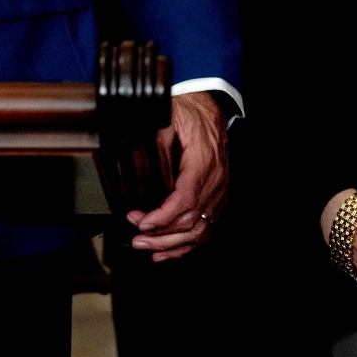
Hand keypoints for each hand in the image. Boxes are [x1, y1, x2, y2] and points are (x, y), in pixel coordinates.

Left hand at [127, 93, 227, 261]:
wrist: (210, 105)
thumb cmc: (189, 110)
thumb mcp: (166, 119)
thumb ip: (155, 146)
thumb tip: (140, 170)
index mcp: (203, 160)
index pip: (186, 199)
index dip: (163, 216)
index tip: (142, 222)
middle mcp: (216, 180)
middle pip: (192, 220)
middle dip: (161, 235)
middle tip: (136, 238)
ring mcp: (220, 190)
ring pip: (200, 229)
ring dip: (172, 245)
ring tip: (147, 248)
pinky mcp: (218, 196)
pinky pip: (206, 227)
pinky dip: (187, 244)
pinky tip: (168, 251)